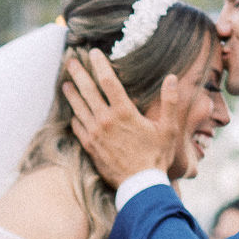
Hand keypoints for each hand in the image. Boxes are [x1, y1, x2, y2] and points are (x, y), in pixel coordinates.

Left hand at [61, 50, 188, 186]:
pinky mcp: (90, 147)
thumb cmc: (157, 156)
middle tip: (70, 62)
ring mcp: (95, 134)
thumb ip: (170, 102)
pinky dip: (74, 117)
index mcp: (124, 112)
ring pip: (79, 108)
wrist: (140, 185)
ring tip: (65, 84)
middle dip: (78, 74)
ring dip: (72, 94)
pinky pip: (78, 127)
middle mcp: (106, 120)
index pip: (108, 80)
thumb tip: (172, 78)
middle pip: (87, 90)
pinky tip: (73, 112)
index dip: (99, 64)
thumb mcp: (169, 128)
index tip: (93, 53)